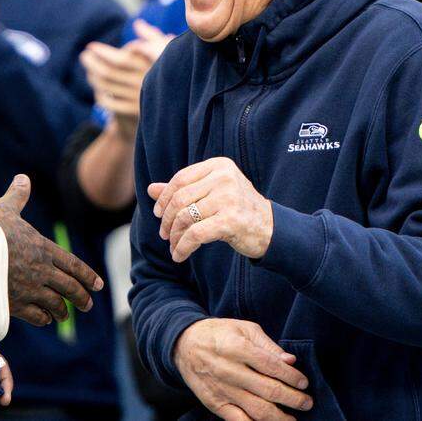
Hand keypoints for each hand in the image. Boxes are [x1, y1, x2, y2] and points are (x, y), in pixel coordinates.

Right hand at [0, 174, 104, 325]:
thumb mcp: (4, 209)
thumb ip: (17, 197)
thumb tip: (23, 178)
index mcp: (43, 248)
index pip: (73, 265)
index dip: (87, 276)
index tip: (98, 285)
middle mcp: (41, 271)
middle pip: (70, 288)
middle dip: (81, 298)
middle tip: (88, 305)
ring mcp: (29, 289)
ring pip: (55, 304)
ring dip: (62, 311)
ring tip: (63, 316)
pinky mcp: (14, 304)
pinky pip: (36, 316)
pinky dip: (43, 318)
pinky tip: (44, 319)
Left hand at [81, 20, 171, 138]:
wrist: (179, 103)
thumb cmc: (170, 68)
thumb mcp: (166, 50)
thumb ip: (151, 36)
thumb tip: (138, 24)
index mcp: (149, 66)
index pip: (120, 59)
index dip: (103, 53)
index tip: (91, 47)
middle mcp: (143, 82)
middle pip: (109, 72)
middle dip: (93, 63)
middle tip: (84, 55)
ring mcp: (138, 98)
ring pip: (108, 87)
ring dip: (93, 77)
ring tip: (88, 69)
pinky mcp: (135, 112)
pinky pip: (110, 104)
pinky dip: (100, 95)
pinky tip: (97, 88)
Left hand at [149, 157, 273, 261]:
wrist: (270, 229)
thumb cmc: (237, 209)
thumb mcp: (211, 194)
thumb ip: (183, 190)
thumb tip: (150, 189)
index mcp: (219, 166)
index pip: (181, 179)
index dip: (165, 198)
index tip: (159, 214)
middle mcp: (224, 177)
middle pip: (180, 198)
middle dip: (167, 219)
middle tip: (164, 234)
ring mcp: (229, 198)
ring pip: (186, 217)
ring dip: (175, 236)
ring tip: (173, 246)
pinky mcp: (231, 220)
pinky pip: (195, 234)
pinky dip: (183, 247)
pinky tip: (179, 255)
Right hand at [174, 319, 311, 420]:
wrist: (183, 344)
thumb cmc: (219, 333)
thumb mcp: (243, 328)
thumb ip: (268, 345)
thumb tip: (291, 361)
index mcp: (238, 347)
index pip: (272, 366)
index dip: (292, 377)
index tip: (304, 383)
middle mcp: (230, 370)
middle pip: (269, 390)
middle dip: (294, 399)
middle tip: (307, 403)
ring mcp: (222, 389)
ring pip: (258, 410)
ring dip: (280, 418)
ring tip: (293, 419)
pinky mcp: (215, 404)